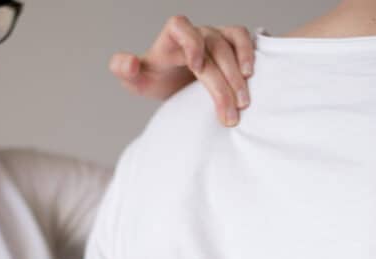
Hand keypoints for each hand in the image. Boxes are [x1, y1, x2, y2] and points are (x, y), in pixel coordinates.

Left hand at [109, 16, 254, 126]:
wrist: (175, 83)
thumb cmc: (158, 80)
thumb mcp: (137, 81)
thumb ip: (124, 70)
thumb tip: (129, 63)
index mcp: (170, 40)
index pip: (179, 26)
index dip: (190, 42)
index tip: (196, 67)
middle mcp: (195, 34)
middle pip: (212, 48)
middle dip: (221, 83)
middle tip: (229, 114)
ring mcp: (214, 36)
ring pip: (231, 44)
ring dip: (239, 74)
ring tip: (243, 101)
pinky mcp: (230, 43)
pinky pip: (243, 38)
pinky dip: (249, 53)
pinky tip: (251, 76)